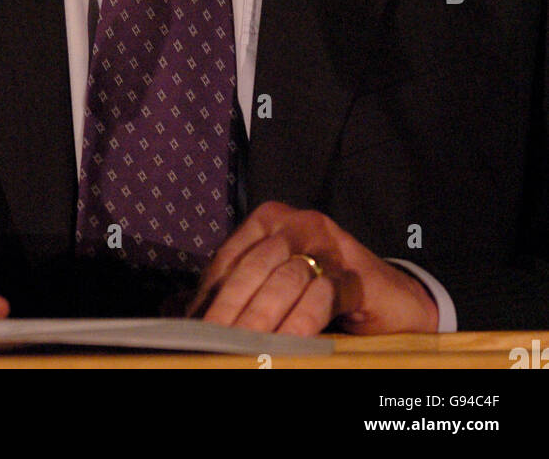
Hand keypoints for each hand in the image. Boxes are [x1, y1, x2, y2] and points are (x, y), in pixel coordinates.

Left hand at [187, 201, 438, 335]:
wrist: (389, 304)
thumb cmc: (320, 296)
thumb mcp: (271, 290)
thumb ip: (235, 294)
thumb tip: (180, 311)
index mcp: (268, 222)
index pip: (230, 257)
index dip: (210, 295)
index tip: (194, 328)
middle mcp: (297, 225)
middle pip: (255, 267)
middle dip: (233, 309)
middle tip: (216, 341)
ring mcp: (329, 246)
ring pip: (286, 279)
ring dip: (264, 318)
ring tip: (248, 347)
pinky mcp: (356, 274)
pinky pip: (323, 296)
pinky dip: (302, 322)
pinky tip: (289, 343)